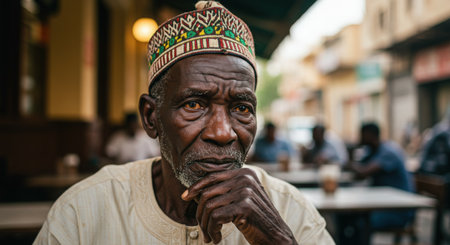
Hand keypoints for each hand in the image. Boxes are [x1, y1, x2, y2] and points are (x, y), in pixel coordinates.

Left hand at [181, 168, 296, 244]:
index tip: (185, 197)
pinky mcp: (245, 206)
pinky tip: (216, 238)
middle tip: (203, 230)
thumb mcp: (240, 199)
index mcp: (244, 173)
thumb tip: (192, 192)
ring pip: (208, 206)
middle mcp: (245, 178)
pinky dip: (212, 230)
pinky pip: (215, 217)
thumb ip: (223, 191)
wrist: (276, 236)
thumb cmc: (255, 219)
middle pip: (207, 193)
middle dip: (200, 214)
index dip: (195, 187)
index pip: (212, 177)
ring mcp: (246, 191)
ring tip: (210, 236)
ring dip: (205, 226)